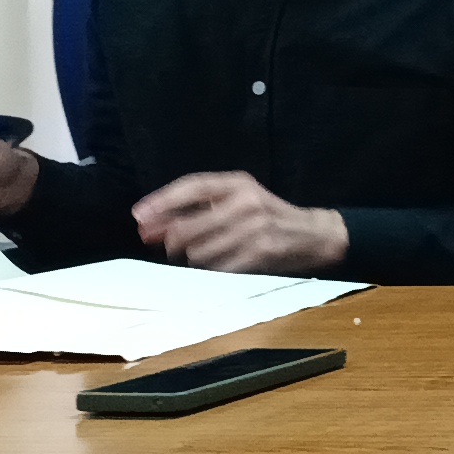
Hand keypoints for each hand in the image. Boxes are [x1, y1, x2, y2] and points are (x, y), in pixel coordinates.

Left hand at [131, 174, 347, 274]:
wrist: (314, 235)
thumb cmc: (267, 217)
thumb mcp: (238, 201)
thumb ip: (197, 208)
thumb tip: (149, 225)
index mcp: (239, 183)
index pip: (192, 186)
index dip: (161, 201)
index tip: (138, 215)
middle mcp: (247, 201)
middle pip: (187, 227)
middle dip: (171, 241)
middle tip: (169, 247)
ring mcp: (255, 227)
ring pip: (198, 252)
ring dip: (193, 259)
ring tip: (205, 255)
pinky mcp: (261, 252)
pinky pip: (218, 268)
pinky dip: (212, 270)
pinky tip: (219, 266)